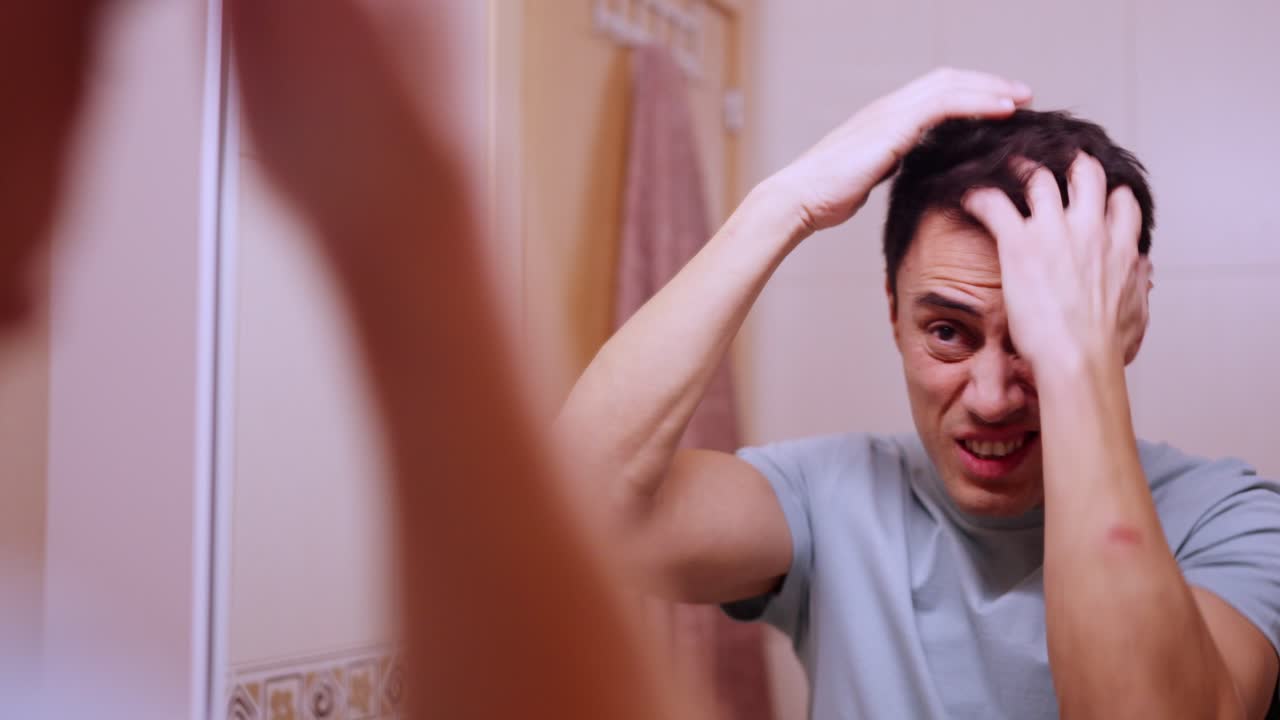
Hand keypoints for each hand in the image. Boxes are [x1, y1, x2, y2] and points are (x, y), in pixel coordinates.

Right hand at [771, 68, 1031, 234]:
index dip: (970, 94)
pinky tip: (1004, 111)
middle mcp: (888, 108)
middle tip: (1022, 95)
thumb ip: (889, 168)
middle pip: (948, 80)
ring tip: (1022, 98)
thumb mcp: (867, 180)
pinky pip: (946, 104)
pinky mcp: (894, 126)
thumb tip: (907, 172)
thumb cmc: (824, 200)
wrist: (798, 200)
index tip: (1000, 107)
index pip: (934, 94)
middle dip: (988, 84)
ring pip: (951, 85)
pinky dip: (980, 103)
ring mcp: (890, 113)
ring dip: (991, 88)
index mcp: (883, 120)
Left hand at [963, 153, 1151, 373]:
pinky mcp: (1019, 242)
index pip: (1120, 201)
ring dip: (1020, 170)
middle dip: (1069, 164)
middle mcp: (1090, 229)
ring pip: (1038, 179)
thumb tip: (1141, 271)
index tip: (1095, 192)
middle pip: (1084, 174)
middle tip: (1052, 164)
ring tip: (1006, 168)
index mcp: (1121, 246)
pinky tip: (969, 197)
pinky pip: (994, 204)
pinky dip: (979, 196)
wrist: (1078, 359)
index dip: (1107, 191)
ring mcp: (1054, 231)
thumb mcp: (1137, 313)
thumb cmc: (1106, 347)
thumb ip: (1139, 285)